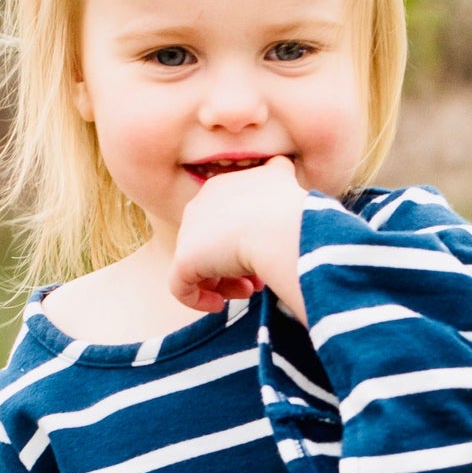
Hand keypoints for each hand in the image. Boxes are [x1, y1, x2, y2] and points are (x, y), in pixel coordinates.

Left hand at [170, 158, 308, 319]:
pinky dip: (197, 299)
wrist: (281, 225)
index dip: (243, 241)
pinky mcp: (184, 259)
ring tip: (247, 291)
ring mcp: (190, 232)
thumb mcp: (285, 182)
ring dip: (222, 283)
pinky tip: (219, 305)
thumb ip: (279, 175)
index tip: (265, 257)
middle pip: (210, 242)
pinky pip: (181, 287)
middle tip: (256, 282)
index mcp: (222, 186)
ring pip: (197, 265)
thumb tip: (283, 167)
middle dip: (233, 265)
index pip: (224, 219)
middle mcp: (200, 205)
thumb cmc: (291, 210)